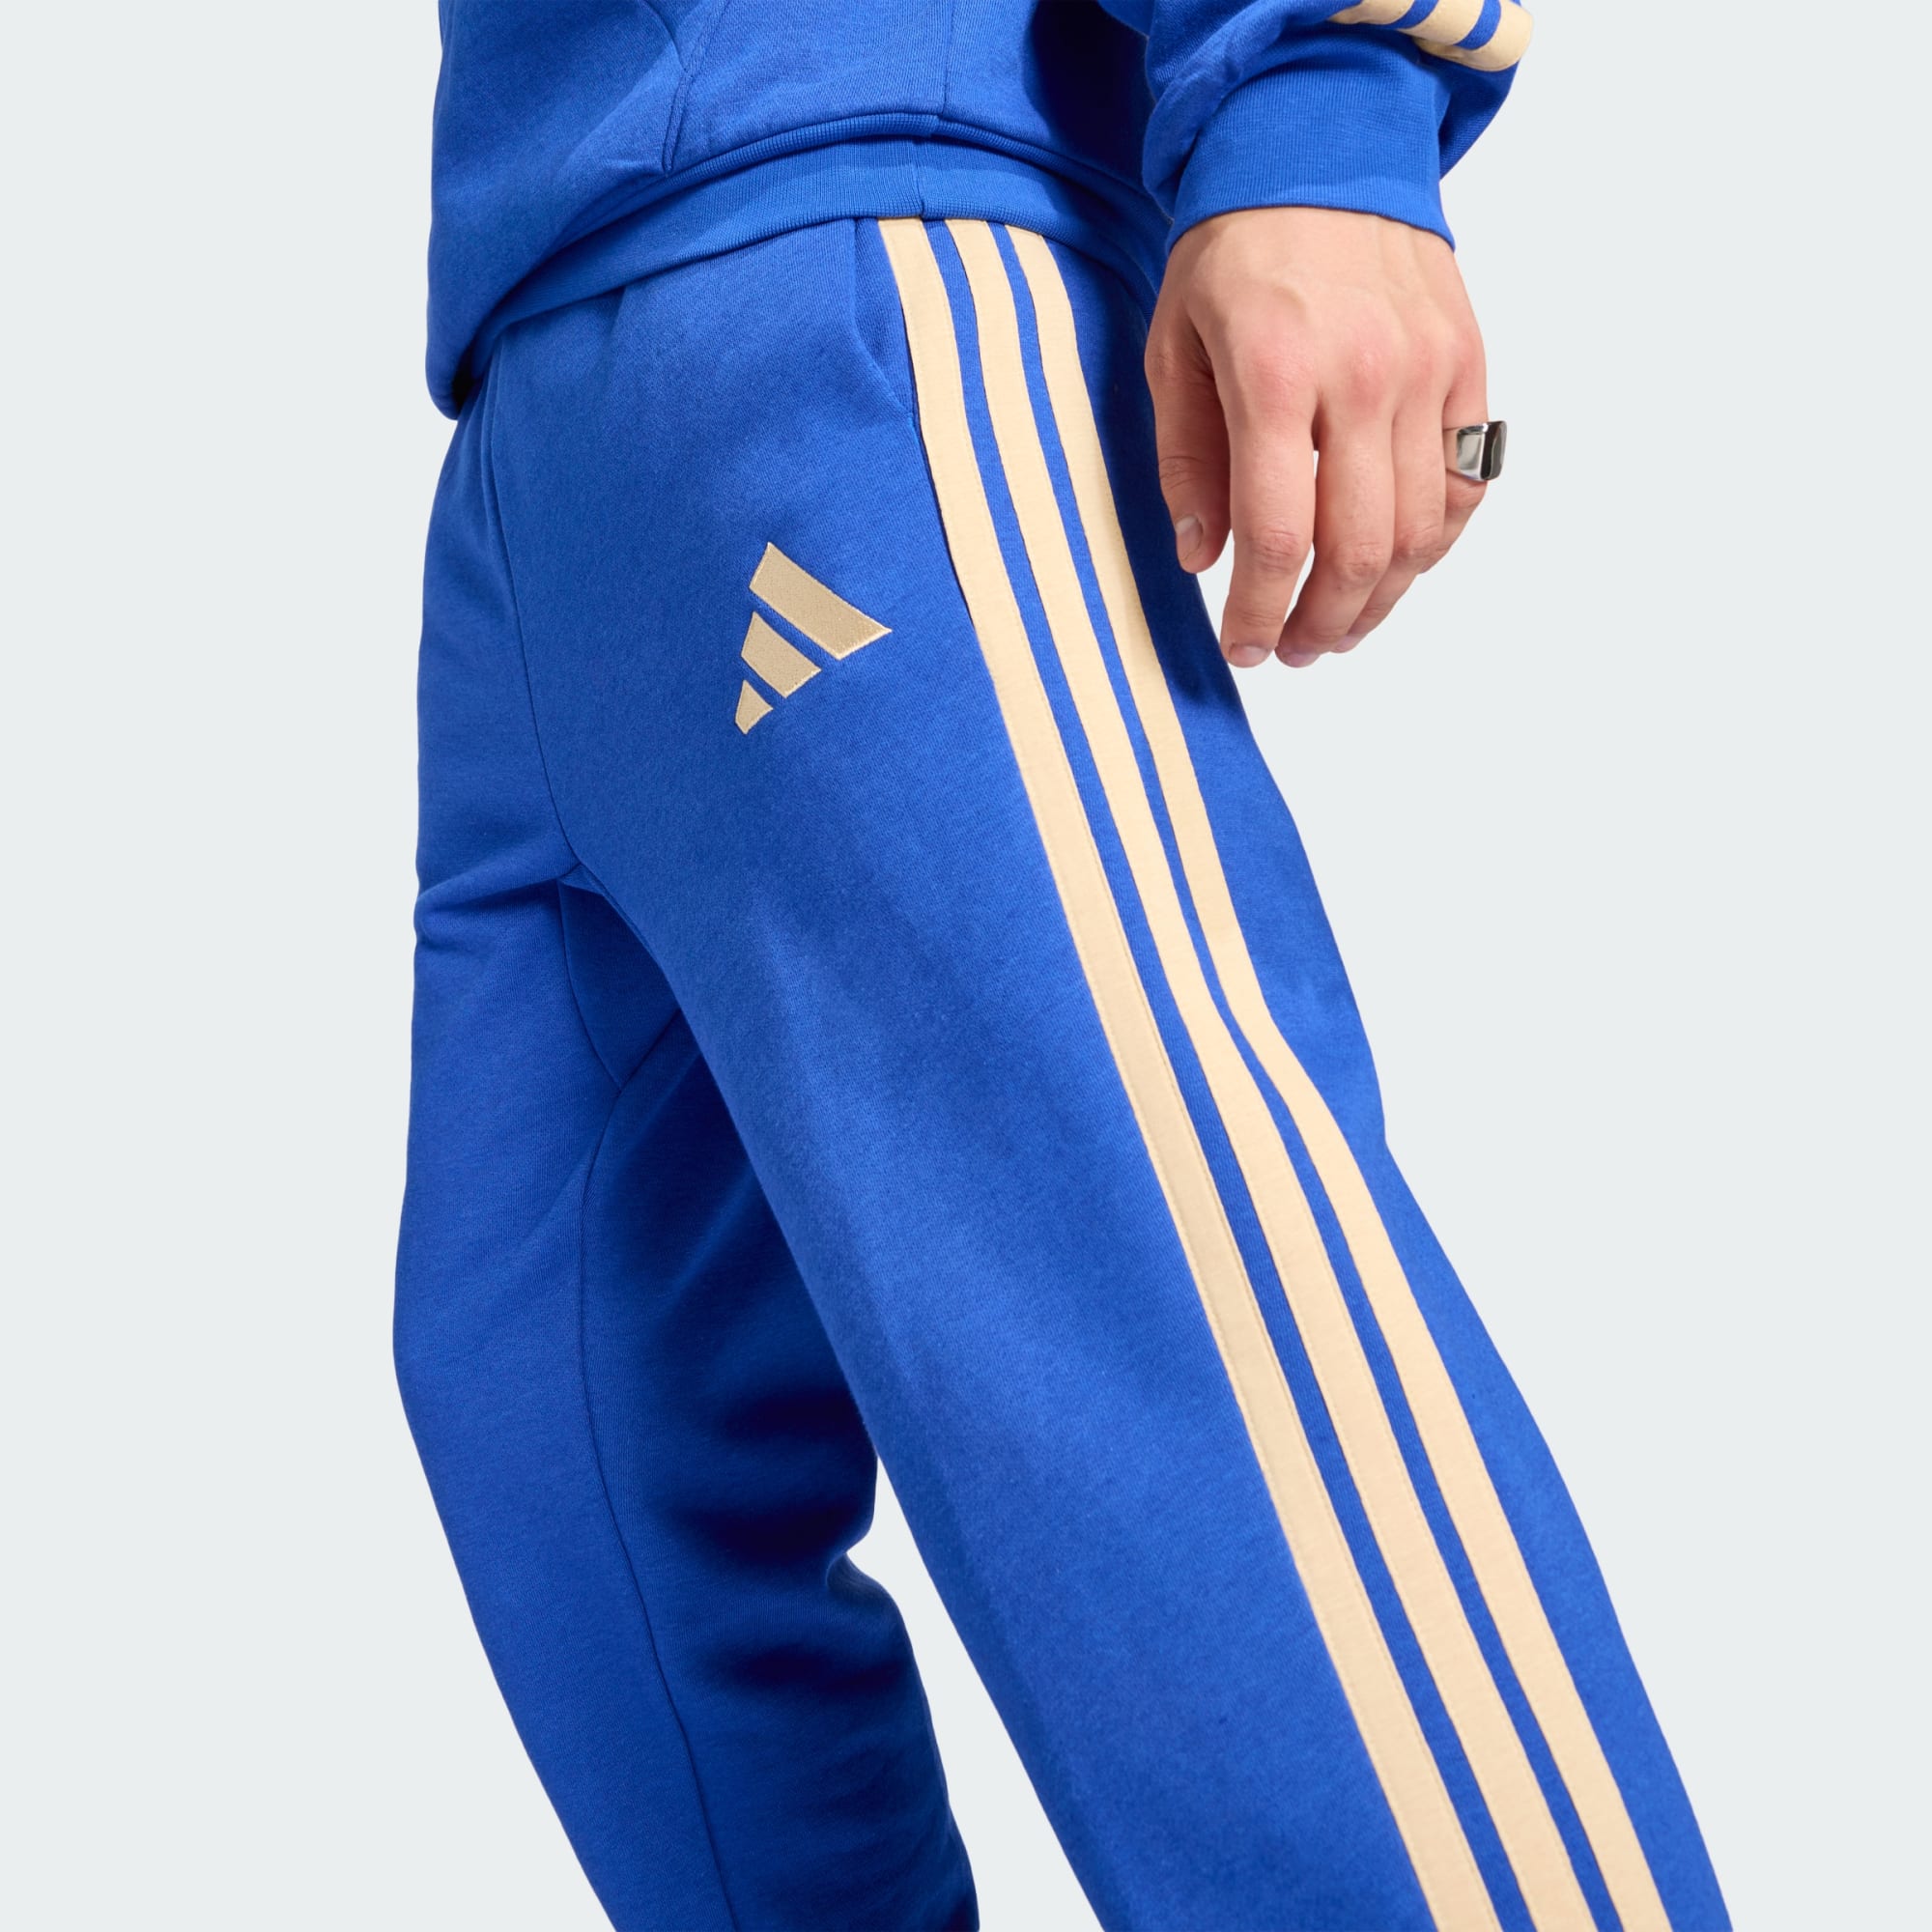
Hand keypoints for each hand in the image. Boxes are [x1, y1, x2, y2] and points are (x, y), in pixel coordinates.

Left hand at [1146, 206, 1488, 667]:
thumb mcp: (1173, 351)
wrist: (1320, 148)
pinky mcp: (1468, 363)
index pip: (1276, 535)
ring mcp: (1427, 371)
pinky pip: (1465, 484)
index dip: (1258, 611)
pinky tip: (1393, 567)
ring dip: (1379, 601)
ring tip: (1339, 628)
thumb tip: (1203, 559)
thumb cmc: (1233, 253)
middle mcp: (1362, 377)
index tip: (1242, 648)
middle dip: (1322, 624)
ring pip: (1420, 531)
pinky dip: (1433, 543)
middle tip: (1292, 651)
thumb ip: (1186, 460)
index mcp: (1276, 375)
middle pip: (1360, 549)